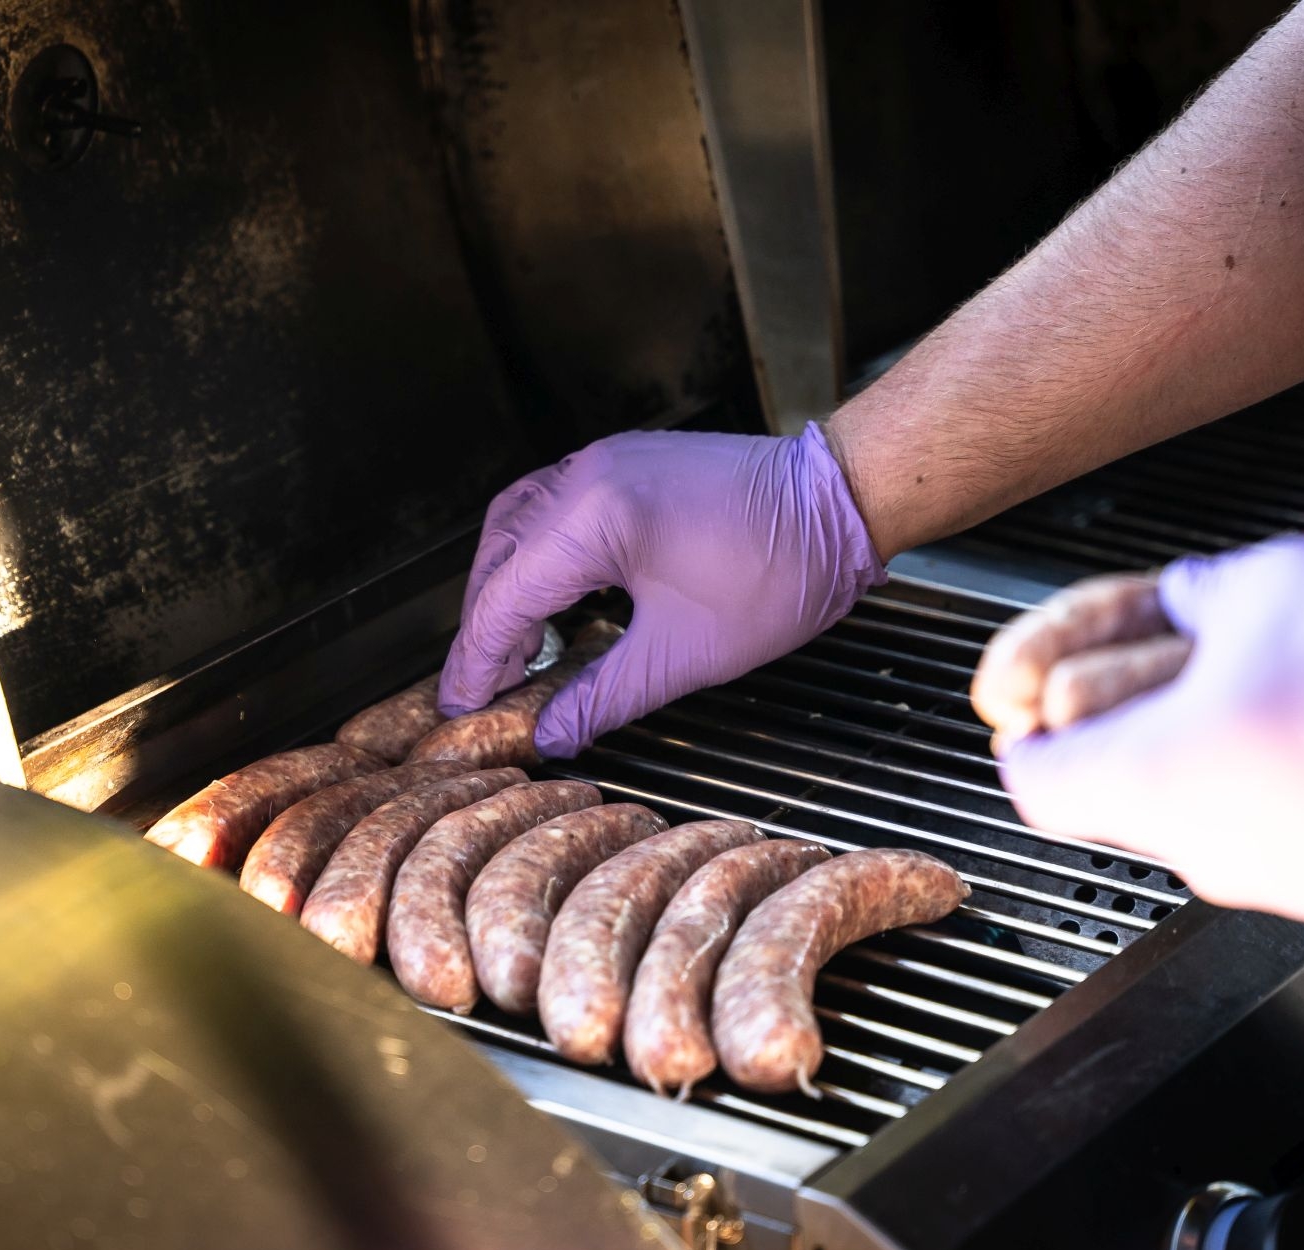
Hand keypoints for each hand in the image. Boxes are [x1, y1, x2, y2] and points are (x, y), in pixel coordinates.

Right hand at [438, 426, 886, 757]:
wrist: (840, 503)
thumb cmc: (781, 569)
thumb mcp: (685, 656)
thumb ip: (603, 698)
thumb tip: (551, 734)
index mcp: (595, 519)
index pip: (504, 600)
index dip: (478, 663)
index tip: (463, 708)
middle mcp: (586, 477)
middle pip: (497, 558)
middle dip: (482, 629)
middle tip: (478, 690)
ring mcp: (602, 462)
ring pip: (515, 526)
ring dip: (503, 587)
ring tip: (507, 649)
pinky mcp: (623, 463)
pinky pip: (550, 507)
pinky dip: (533, 555)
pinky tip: (548, 597)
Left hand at [987, 536, 1303, 921]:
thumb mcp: (1258, 583)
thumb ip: (1183, 600)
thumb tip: (1174, 603)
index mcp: (1145, 778)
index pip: (1032, 776)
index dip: (1029, 723)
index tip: (1030, 692)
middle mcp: (1192, 848)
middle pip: (1111, 785)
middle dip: (1123, 713)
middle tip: (1157, 660)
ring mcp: (1266, 877)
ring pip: (1193, 807)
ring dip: (1202, 742)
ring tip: (1262, 677)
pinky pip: (1269, 830)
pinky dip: (1268, 778)